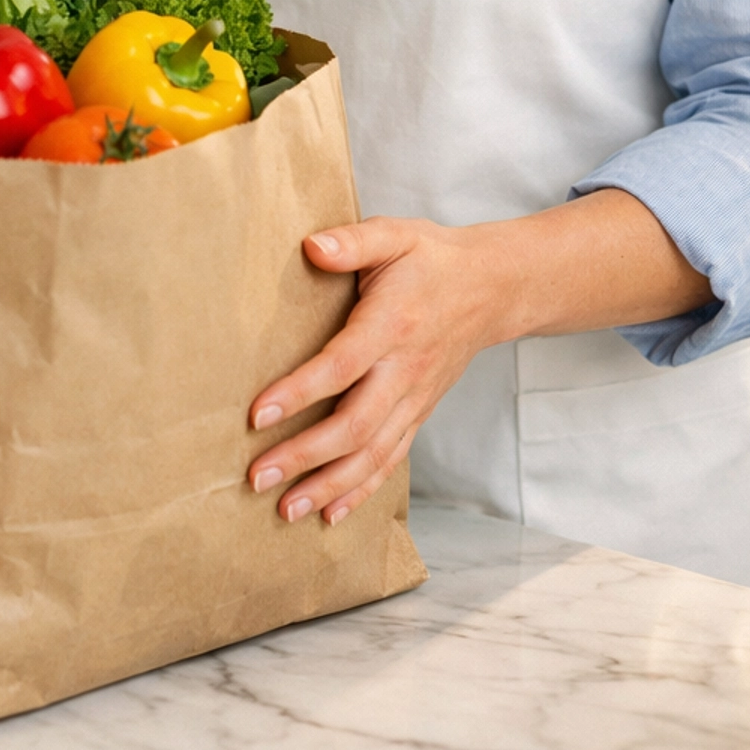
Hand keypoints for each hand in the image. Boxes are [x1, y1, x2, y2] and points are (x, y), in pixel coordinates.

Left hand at [247, 216, 514, 528]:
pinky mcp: (418, 413)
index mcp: (392, 325)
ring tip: (284, 511)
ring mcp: (414, 398)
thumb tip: (311, 246)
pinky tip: (329, 515)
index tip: (258, 415)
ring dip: (328, 486)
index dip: (300, 393)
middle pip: (355, 425)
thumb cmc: (432, 259)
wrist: (493, 288)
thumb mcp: (395, 235)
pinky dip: (361, 491)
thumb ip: (353, 241)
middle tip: (257, 477)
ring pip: (373, 454)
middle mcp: (404, 371)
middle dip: (305, 457)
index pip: (342, 365)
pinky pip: (391, 460)